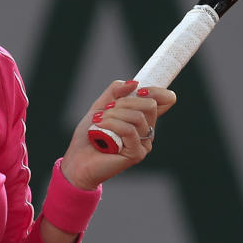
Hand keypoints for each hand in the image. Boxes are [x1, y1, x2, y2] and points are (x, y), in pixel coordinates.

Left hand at [60, 80, 176, 189]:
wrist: (77, 159)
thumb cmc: (89, 134)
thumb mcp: (101, 106)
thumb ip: (115, 92)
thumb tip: (134, 83)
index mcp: (143, 118)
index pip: (165, 101)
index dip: (157, 91)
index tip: (139, 90)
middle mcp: (147, 131)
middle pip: (150, 105)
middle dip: (125, 102)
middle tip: (107, 109)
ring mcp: (143, 144)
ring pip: (137, 117)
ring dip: (114, 114)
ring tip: (99, 121)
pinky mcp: (136, 154)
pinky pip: (129, 130)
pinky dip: (112, 124)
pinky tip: (100, 127)